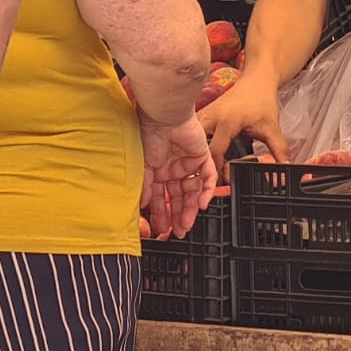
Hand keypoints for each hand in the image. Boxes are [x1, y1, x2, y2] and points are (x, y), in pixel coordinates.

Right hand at [140, 114, 216, 238]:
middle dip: (177, 216)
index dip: (161, 213)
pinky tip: (202, 205)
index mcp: (157, 171)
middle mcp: (173, 168)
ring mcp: (188, 163)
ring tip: (187, 225)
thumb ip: (145, 187)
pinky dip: (207, 191)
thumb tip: (144, 207)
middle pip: (179, 197)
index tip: (161, 230)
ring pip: (193, 191)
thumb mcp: (142, 167)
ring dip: (191, 209)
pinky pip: (208, 177)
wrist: (163, 117)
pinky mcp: (203, 156)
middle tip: (177, 232)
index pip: (161, 197)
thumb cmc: (148, 137)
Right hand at [197, 74, 290, 180]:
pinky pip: (193, 133)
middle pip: (197, 147)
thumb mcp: (272, 127)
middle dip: (201, 163)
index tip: (221, 182)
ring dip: (196, 154)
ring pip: (192, 140)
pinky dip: (195, 144)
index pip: (215, 152)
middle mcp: (211, 117)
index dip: (217, 169)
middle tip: (208, 177)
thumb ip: (279, 149)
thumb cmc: (262, 100)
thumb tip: (285, 167)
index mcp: (227, 121)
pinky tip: (199, 154)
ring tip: (202, 167)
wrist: (256, 80)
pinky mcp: (201, 114)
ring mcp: (204, 115)